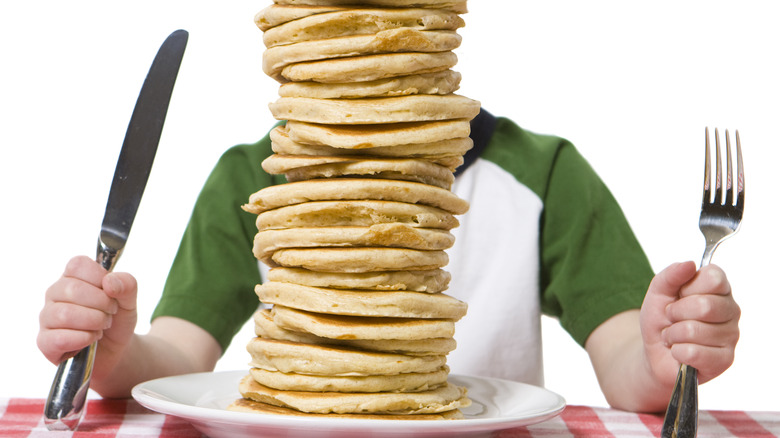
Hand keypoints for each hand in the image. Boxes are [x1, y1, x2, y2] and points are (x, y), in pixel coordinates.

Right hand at [37, 255, 137, 369]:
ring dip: (94, 321)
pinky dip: (84, 338)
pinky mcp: (45, 342)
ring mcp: (47, 317)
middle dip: (101, 303)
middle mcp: (54, 294)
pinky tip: (92, 338)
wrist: (116, 349)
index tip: (111, 292)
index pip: (77, 265)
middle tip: (110, 313)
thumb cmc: (117, 319)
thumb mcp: (129, 300)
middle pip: (72, 289)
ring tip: (102, 326)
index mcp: (72, 277)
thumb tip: (109, 282)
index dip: (100, 277)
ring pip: (65, 314)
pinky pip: (59, 338)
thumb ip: (127, 285)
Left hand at [640, 261, 739, 385]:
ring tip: (674, 336)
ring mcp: (731, 336)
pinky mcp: (724, 360)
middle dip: (675, 313)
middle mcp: (731, 310)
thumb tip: (689, 264)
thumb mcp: (658, 291)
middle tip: (672, 318)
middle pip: (704, 306)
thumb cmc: (661, 319)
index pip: (714, 278)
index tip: (680, 294)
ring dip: (673, 334)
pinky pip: (693, 353)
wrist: (654, 351)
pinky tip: (680, 351)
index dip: (688, 287)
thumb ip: (670, 275)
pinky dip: (677, 351)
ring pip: (694, 330)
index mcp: (719, 288)